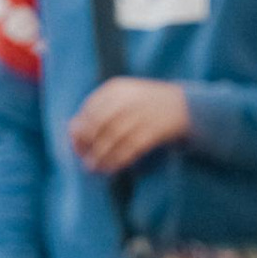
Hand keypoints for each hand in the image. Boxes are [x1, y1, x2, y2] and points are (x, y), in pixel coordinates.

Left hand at [69, 76, 192, 174]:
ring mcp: (140, 115)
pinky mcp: (152, 131)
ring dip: (100, 156)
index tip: (76, 145)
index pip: (89, 110)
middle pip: (98, 125)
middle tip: (83, 159)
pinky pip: (129, 148)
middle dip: (87, 145)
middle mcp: (126, 100)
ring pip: (112, 139)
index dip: (79, 130)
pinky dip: (117, 160)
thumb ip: (101, 109)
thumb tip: (72, 129)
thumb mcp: (124, 97)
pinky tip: (111, 168)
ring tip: (94, 168)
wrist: (184, 106)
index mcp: (116, 89)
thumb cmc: (147, 104)